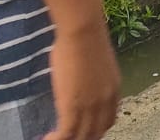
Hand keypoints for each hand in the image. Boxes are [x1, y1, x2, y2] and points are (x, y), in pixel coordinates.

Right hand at [45, 25, 119, 139]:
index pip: (108, 120)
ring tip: (53, 139)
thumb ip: (92, 78)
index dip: (95, 129)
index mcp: (113, 90)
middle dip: (82, 138)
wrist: (83, 30)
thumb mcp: (95, 63)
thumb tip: (81, 80)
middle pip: (96, 132)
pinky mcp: (73, 107)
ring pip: (81, 137)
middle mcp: (106, 102)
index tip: (82, 129)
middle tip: (66, 137)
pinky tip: (46, 138)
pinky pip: (66, 134)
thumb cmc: (85, 38)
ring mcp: (91, 106)